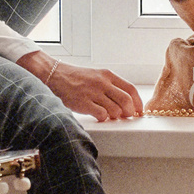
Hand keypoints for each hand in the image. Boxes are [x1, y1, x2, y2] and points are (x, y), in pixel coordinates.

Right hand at [20, 50, 143, 120]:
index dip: (137, 102)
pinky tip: (98, 116)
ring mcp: (92, 92)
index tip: (139, 111)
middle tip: (126, 117)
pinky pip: (102, 115)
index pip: (131, 89)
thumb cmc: (76, 78)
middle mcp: (102, 83)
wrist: (55, 75)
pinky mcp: (83, 102)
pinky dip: (103, 118)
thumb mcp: (97, 76)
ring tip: (108, 115)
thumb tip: (127, 103)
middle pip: (126, 101)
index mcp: (108, 75)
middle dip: (129, 112)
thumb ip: (111, 86)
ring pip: (115, 110)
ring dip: (115, 117)